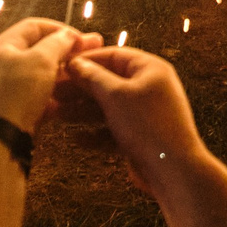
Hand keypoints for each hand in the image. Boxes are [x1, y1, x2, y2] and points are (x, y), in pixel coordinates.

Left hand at [0, 17, 98, 135]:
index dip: (62, 29)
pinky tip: (70, 102)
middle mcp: (1, 64)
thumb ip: (57, 43)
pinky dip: (53, 97)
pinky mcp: (11, 110)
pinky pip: (36, 97)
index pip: (35, 26)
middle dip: (66, 52)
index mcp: (4, 45)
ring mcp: (5, 88)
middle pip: (38, 51)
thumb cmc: (17, 92)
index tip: (84, 40)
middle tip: (93, 53)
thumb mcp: (41, 60)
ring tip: (84, 79)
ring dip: (62, 75)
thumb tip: (67, 34)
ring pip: (39, 76)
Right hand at [63, 45, 207, 195]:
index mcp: (149, 69)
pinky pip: (114, 130)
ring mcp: (146, 113)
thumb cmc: (148, 126)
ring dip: (82, 111)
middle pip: (108, 82)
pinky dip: (96, 133)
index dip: (86, 60)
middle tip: (52, 92)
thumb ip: (93, 77)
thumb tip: (75, 63)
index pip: (113, 55)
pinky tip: (76, 140)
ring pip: (108, 107)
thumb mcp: (115, 96)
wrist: (174, 171)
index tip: (61, 67)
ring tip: (56, 115)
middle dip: (80, 88)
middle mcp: (149, 88)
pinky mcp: (141, 137)